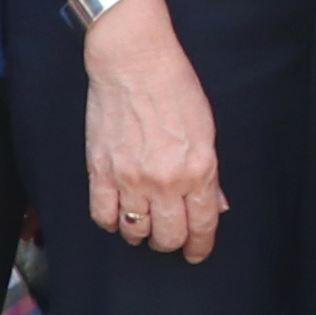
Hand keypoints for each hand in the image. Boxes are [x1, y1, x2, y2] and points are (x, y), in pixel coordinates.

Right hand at [82, 0, 227, 260]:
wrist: (133, 62)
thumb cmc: (175, 87)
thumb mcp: (206, 129)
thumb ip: (210, 173)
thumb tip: (215, 205)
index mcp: (198, 169)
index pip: (202, 225)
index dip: (200, 246)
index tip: (196, 252)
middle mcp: (165, 180)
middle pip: (168, 236)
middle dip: (172, 242)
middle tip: (171, 236)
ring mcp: (130, 178)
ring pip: (135, 231)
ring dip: (141, 232)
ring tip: (144, 221)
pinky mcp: (100, 171)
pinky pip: (103, 216)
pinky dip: (112, 221)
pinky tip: (119, 213)